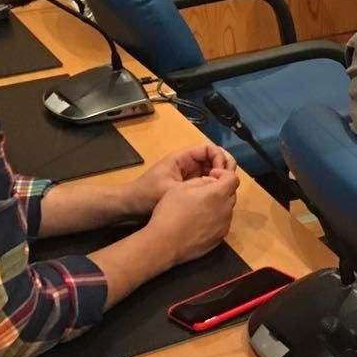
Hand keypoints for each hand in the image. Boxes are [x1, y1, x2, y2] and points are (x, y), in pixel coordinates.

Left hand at [122, 144, 237, 217]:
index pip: (210, 149)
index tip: (221, 174)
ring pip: (211, 170)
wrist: (128, 207)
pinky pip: (205, 181)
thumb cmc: (146, 195)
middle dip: (223, 167)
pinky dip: (213, 185)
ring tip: (223, 190)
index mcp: (182, 158)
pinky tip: (215, 196)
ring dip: (219, 177)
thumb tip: (218, 183)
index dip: (219, 158)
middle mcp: (187, 163)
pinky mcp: (187, 185)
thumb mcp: (170, 190)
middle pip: (213, 158)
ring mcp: (188, 174)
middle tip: (228, 181)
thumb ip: (195, 185)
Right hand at [145, 170, 237, 266]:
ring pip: (226, 209)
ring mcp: (224, 225)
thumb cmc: (171, 211)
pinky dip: (215, 220)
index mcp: (219, 194)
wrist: (165, 243)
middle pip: (231, 194)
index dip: (223, 174)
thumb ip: (202, 181)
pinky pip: (222, 224)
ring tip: (199, 209)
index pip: (233, 178)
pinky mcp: (219, 238)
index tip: (211, 175)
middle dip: (220, 190)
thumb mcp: (182, 187)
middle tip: (204, 192)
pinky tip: (199, 223)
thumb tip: (212, 182)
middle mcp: (226, 209)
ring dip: (218, 205)